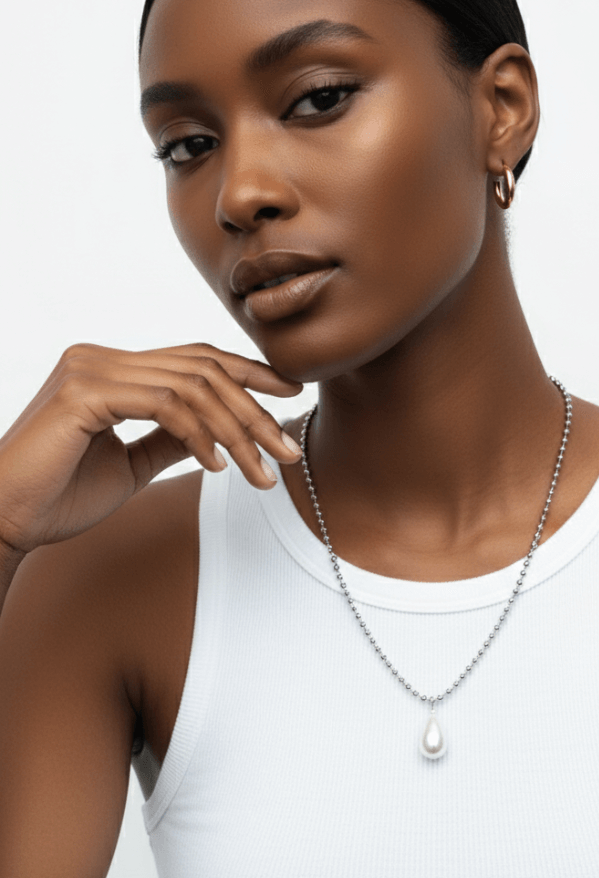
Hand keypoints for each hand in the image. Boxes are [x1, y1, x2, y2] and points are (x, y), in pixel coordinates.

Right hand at [0, 341, 303, 553]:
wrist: (5, 518)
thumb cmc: (58, 496)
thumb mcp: (131, 465)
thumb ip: (169, 440)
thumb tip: (214, 431)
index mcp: (113, 370)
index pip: (195, 359)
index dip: (248, 373)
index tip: (291, 395)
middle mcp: (103, 358)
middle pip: (203, 369)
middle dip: (255, 409)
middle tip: (288, 450)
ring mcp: (92, 369)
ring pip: (192, 386)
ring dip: (237, 431)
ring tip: (263, 470)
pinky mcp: (84, 392)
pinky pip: (164, 405)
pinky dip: (200, 435)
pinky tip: (218, 467)